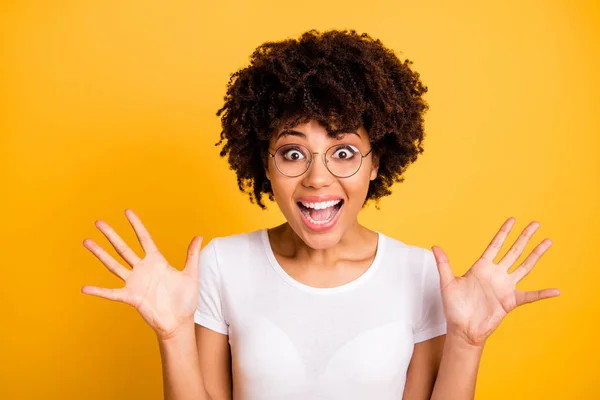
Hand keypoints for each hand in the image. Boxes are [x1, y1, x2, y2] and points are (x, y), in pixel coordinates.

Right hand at [81, 209, 201, 339]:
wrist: (180, 321)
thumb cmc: (186, 299)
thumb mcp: (191, 274)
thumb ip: (192, 255)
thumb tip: (200, 236)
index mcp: (157, 261)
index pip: (144, 238)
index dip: (136, 225)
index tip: (127, 211)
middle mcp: (143, 269)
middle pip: (123, 248)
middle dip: (111, 235)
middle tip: (98, 222)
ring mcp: (135, 282)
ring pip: (114, 265)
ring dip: (100, 254)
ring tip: (87, 242)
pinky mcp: (131, 297)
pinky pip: (112, 293)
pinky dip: (99, 291)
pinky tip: (85, 288)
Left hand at [431, 217, 559, 347]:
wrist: (462, 328)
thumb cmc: (454, 306)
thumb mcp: (447, 283)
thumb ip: (443, 264)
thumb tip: (434, 246)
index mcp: (481, 267)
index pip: (495, 245)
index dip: (503, 232)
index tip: (512, 219)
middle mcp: (496, 274)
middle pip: (513, 251)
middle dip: (524, 237)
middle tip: (535, 223)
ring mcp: (505, 287)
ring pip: (524, 266)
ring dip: (536, 255)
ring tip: (548, 242)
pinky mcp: (510, 301)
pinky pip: (530, 296)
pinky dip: (543, 294)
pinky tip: (556, 291)